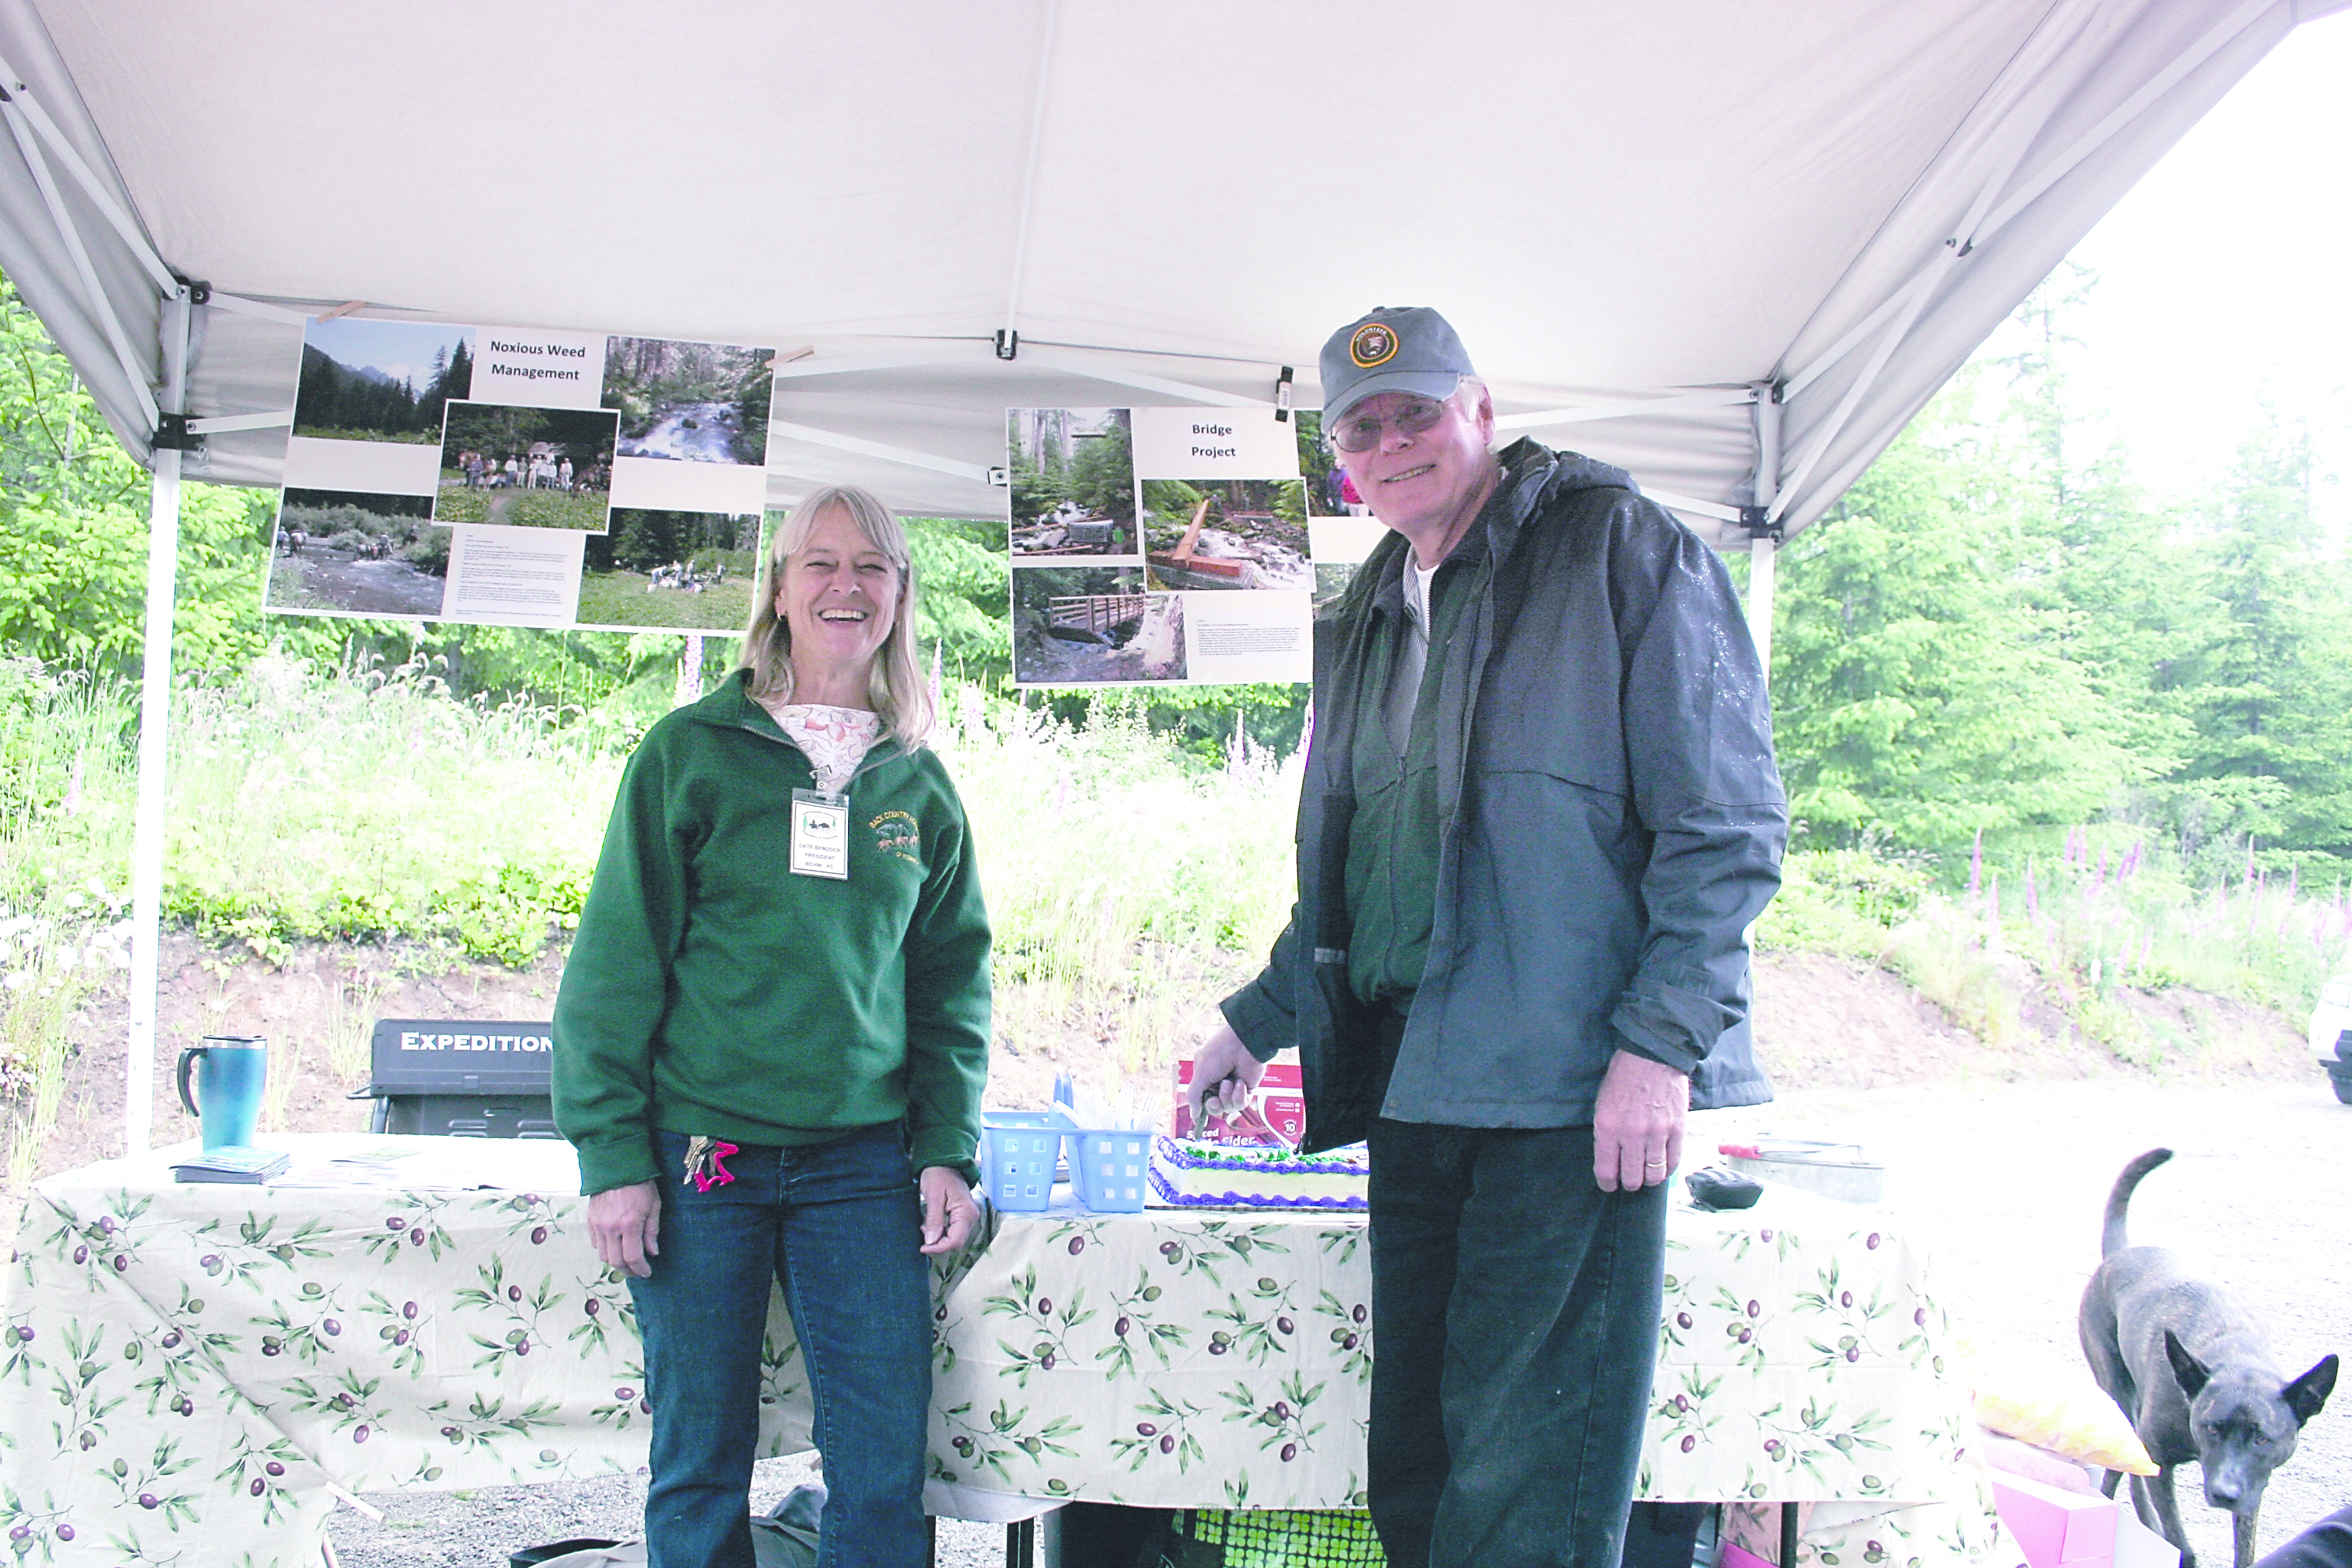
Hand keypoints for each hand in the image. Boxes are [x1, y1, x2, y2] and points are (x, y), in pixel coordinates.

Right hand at [587, 1180, 661, 1276]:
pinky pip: (595, 1244)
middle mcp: (610, 1228)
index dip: (640, 1269)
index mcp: (629, 1224)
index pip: (633, 1257)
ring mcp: (598, 1225)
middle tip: (637, 1271)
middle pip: (616, 1261)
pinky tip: (614, 1247)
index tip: (647, 1272)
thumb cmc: (640, 1184)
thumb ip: (652, 1231)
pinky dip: (604, 1250)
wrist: (616, 1165)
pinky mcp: (589, 1220)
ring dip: (615, 1262)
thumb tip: (652, 1252)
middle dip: (628, 1270)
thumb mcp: (654, 1205)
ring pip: (603, 1255)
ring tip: (626, 1261)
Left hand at [919, 1165, 978, 1255]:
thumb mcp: (933, 1196)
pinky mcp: (962, 1216)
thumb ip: (934, 1220)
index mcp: (966, 1212)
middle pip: (956, 1242)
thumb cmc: (938, 1174)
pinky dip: (941, 1232)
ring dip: (939, 1238)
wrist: (944, 1161)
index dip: (939, 1248)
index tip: (923, 1247)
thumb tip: (931, 1241)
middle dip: (938, 1244)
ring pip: (954, 1238)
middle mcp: (971, 1217)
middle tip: (923, 1234)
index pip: (955, 1241)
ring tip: (925, 1226)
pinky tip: (931, 1224)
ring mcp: (967, 1217)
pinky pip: (953, 1231)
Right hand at [1186, 1023, 1266, 1128]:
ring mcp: (1233, 1087)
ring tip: (1229, 1082)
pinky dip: (1239, 1095)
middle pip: (1215, 1108)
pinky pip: (1241, 1103)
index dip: (1202, 1107)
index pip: (1202, 1100)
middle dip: (1214, 1105)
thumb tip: (1193, 1116)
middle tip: (1215, 1098)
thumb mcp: (1200, 1074)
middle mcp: (1219, 1083)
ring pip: (1228, 1107)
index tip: (1200, 1116)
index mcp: (1205, 1078)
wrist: (1243, 1044)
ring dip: (1227, 1096)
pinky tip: (1240, 1083)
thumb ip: (1194, 1096)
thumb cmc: (1219, 1054)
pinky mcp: (1247, 1089)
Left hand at [1592, 1050, 1688, 1192]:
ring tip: (1646, 1176)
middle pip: (1633, 1178)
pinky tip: (1662, 1167)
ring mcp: (1658, 1133)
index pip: (1606, 1171)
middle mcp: (1632, 1135)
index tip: (1609, 1186)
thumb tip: (1611, 1160)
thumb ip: (1606, 1134)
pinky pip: (1674, 1162)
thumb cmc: (1623, 1078)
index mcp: (1608, 1128)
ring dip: (1649, 1179)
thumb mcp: (1602, 1105)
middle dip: (1629, 1184)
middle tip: (1629, 1181)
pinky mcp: (1678, 1129)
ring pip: (1655, 1174)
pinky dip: (1668, 1169)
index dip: (1607, 1184)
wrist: (1652, 1057)